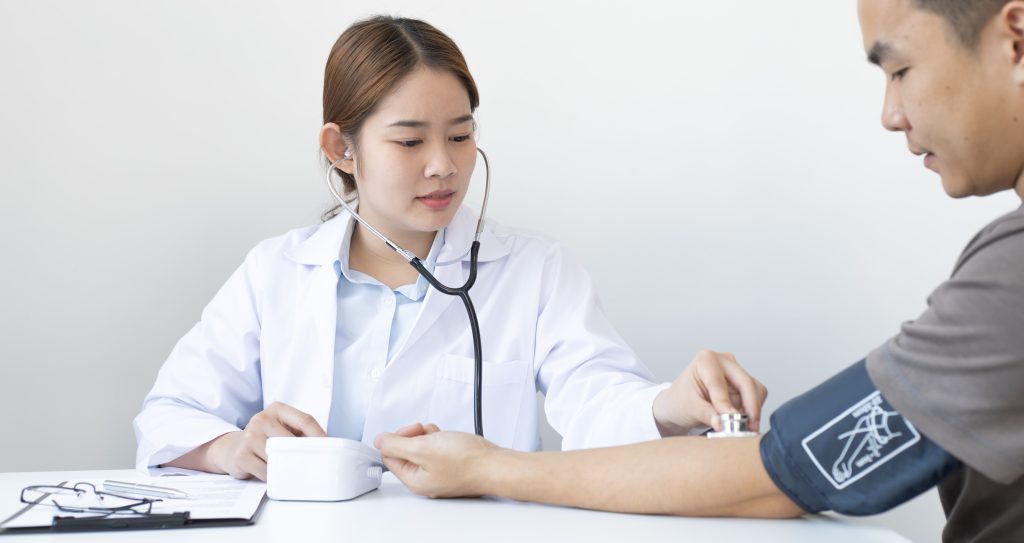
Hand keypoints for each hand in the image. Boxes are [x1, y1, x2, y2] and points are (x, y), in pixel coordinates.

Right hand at [209, 402, 326, 480]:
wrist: (232, 448)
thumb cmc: (266, 438)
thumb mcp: (282, 428)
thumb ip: (300, 432)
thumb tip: (327, 445)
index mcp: (277, 409)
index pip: (305, 420)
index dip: (320, 435)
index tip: (330, 448)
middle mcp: (261, 419)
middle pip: (291, 440)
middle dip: (305, 454)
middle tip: (316, 466)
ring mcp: (249, 436)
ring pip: (278, 457)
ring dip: (288, 468)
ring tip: (293, 472)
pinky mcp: (241, 456)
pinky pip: (266, 472)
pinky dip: (273, 477)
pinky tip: (275, 476)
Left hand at [374, 425, 501, 497]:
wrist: (495, 464)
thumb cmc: (466, 461)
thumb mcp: (423, 448)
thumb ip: (396, 444)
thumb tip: (379, 440)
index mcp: (414, 480)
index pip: (390, 455)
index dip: (399, 438)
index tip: (413, 431)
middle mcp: (425, 480)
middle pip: (406, 450)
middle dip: (416, 436)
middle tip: (428, 433)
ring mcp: (439, 473)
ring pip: (422, 447)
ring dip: (430, 436)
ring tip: (444, 438)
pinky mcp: (451, 466)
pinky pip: (437, 448)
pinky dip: (442, 439)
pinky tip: (452, 440)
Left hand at [652, 349, 767, 434]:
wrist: (679, 404)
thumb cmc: (680, 401)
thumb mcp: (689, 408)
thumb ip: (707, 414)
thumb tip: (723, 423)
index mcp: (706, 360)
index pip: (720, 382)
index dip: (726, 403)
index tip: (729, 421)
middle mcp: (725, 361)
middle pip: (747, 383)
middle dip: (749, 408)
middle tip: (748, 429)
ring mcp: (736, 372)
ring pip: (756, 391)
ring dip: (751, 411)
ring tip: (740, 427)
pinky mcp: (744, 384)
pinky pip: (757, 397)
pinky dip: (751, 411)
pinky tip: (741, 421)